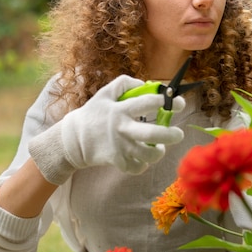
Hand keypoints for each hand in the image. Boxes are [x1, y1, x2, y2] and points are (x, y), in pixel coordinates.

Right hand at [32, 75, 185, 183]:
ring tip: (159, 147)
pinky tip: (143, 158)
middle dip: (171, 134)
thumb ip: (125, 84)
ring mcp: (120, 147)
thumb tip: (146, 84)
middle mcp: (122, 128)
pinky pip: (137, 167)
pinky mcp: (117, 161)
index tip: (179, 103)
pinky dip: (143, 164)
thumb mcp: (105, 93)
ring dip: (159, 152)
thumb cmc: (92, 114)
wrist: (72, 139)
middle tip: (178, 134)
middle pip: (152, 133)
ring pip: (148, 154)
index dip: (167, 101)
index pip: (148, 102)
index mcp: (120, 109)